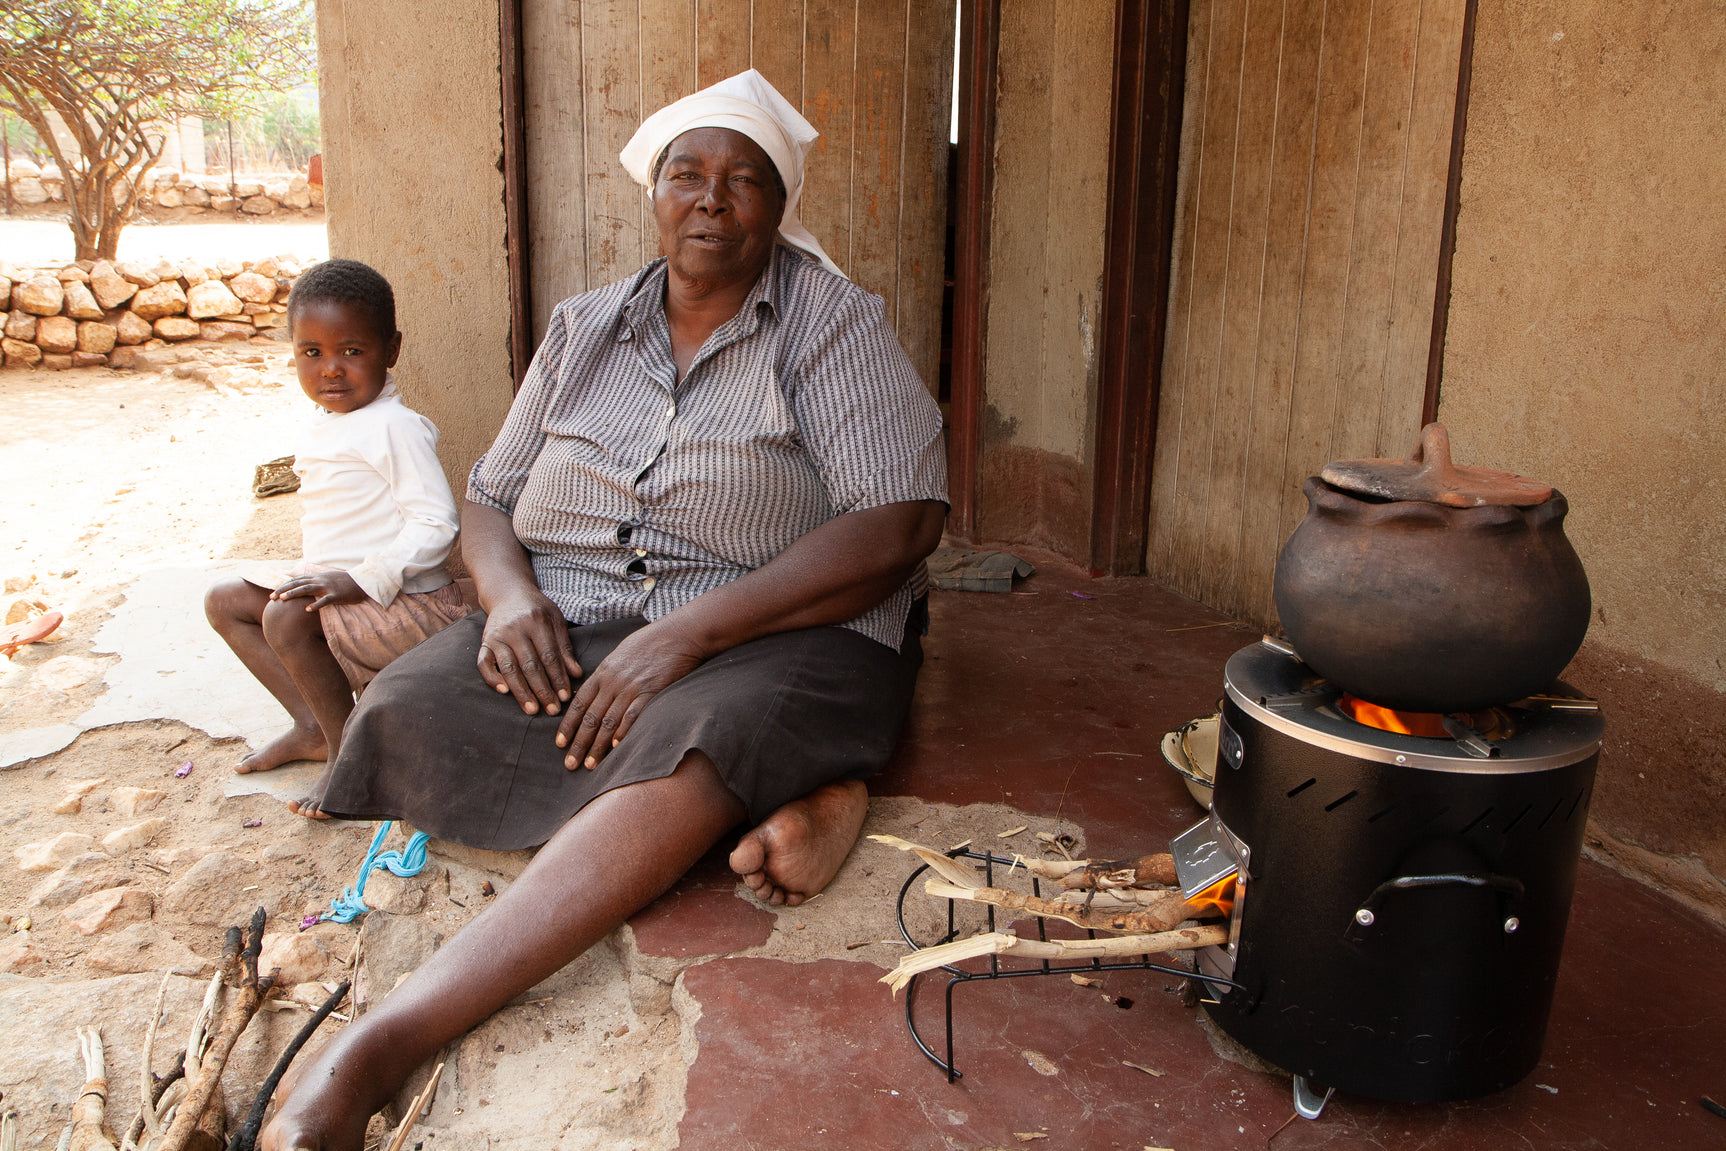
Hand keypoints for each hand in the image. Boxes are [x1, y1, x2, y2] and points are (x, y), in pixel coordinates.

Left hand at [270, 571, 368, 610]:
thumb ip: (316, 581)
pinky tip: (307, 610)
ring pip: (307, 589)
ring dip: (294, 594)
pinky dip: (315, 604)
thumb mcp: (328, 578)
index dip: (284, 585)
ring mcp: (328, 587)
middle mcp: (320, 580)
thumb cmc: (345, 582)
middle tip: (272, 597)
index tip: (273, 592)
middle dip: (284, 590)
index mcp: (317, 577)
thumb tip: (304, 584)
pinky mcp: (337, 595)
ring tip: (283, 599)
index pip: (297, 580)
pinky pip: (325, 600)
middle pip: (298, 584)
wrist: (362, 581)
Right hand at [477, 588, 581, 715]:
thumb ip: (565, 647)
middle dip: (542, 690)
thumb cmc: (537, 610)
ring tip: (532, 709)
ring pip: (509, 667)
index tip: (565, 697)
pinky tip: (505, 692)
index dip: (558, 678)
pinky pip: (484, 663)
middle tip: (552, 710)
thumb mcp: (556, 621)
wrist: (508, 593)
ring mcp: (497, 636)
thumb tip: (577, 674)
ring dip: (521, 691)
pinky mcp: (484, 642)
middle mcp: (515, 629)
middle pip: (530, 665)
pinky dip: (493, 678)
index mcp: (536, 622)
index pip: (549, 656)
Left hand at [556, 619, 705, 769]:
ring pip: (608, 722)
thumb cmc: (648, 643)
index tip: (560, 744)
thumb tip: (592, 693)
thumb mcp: (618, 655)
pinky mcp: (651, 693)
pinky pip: (633, 716)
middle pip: (590, 718)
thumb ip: (604, 676)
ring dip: (598, 746)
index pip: (578, 704)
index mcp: (602, 673)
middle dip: (578, 743)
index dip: (567, 726)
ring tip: (591, 765)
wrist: (676, 635)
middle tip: (570, 764)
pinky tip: (616, 748)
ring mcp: (631, 688)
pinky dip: (623, 733)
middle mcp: (612, 682)